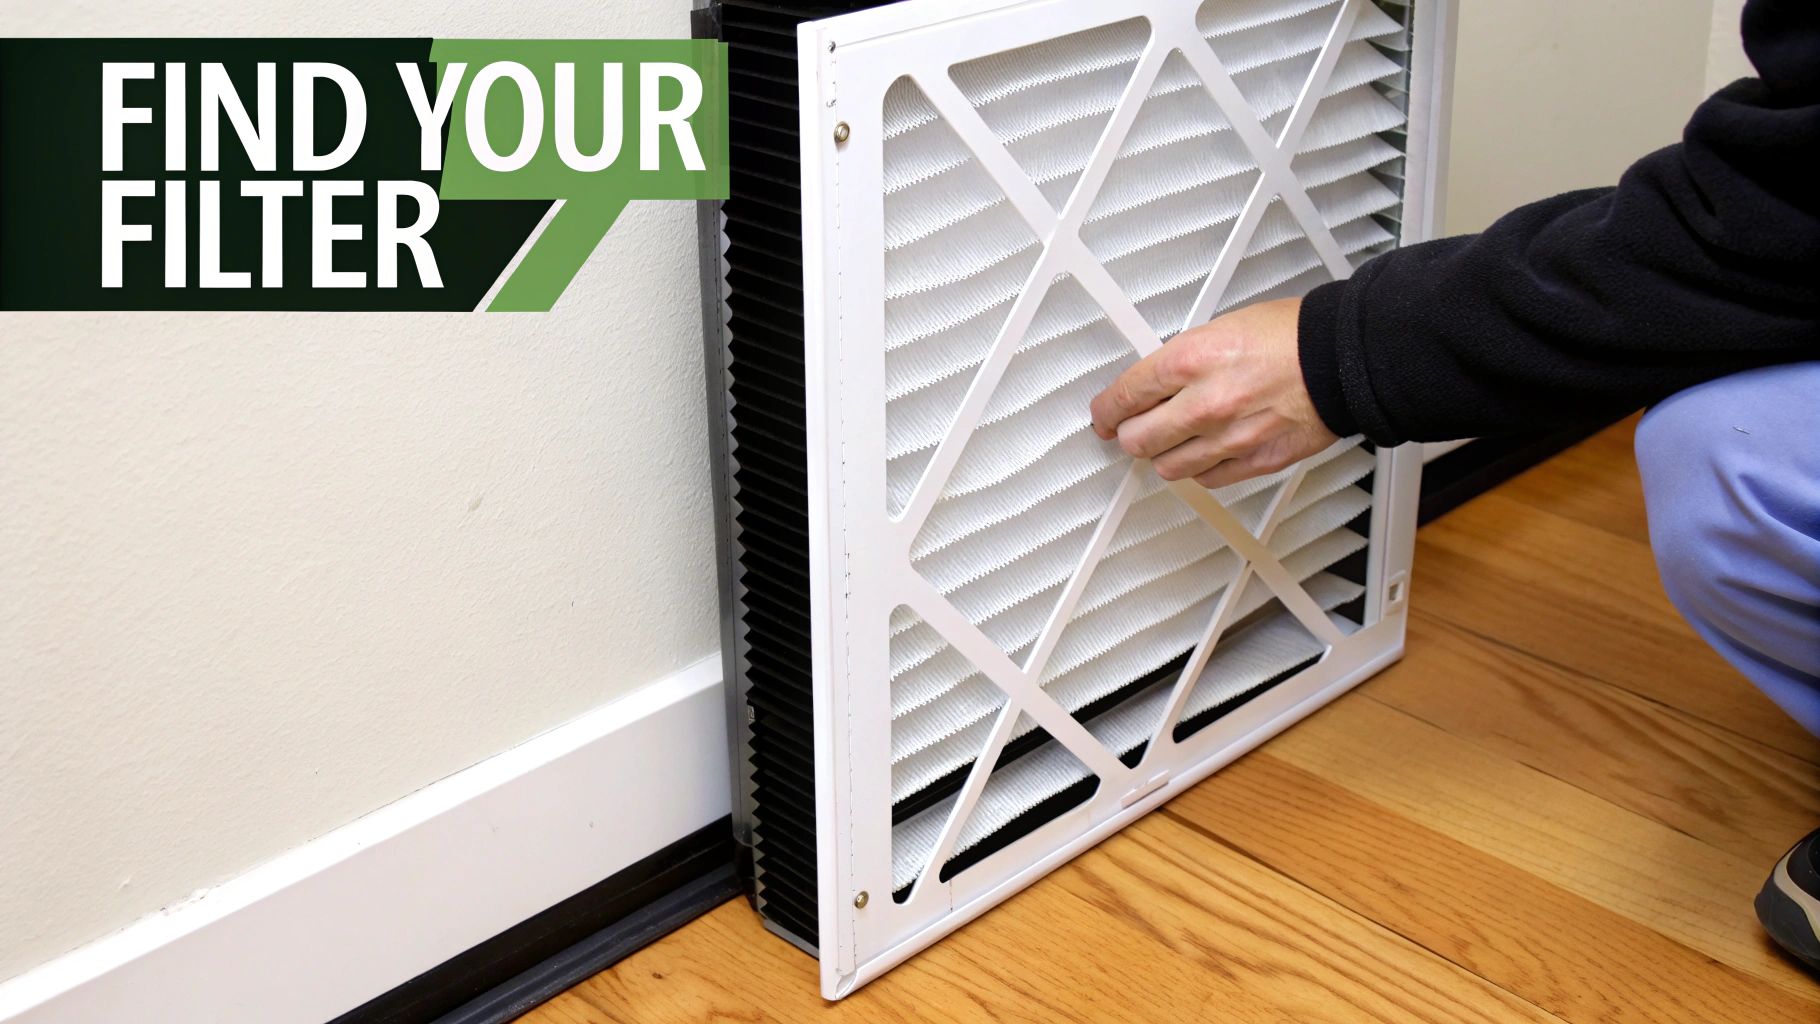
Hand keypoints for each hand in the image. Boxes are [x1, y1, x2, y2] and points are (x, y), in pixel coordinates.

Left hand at [1089, 297, 1338, 488]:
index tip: (1104, 415)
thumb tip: (1154, 383)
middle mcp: (1204, 404)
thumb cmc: (1291, 336)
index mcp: (1190, 361)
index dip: (1106, 410)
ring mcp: (1228, 438)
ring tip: (1171, 440)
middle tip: (1133, 428)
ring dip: (1163, 454)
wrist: (1342, 358)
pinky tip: (1205, 451)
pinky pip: (1207, 479)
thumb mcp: (1219, 327)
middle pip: (1137, 440)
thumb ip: (1182, 361)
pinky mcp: (1254, 461)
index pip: (1123, 397)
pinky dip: (1199, 468)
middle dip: (1130, 434)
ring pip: (1167, 466)